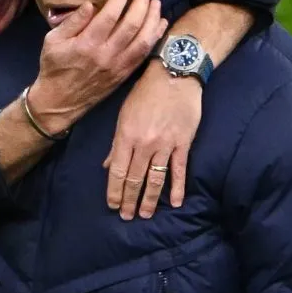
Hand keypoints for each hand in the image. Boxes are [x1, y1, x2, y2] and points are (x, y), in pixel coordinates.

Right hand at [27, 0, 167, 135]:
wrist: (60, 102)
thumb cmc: (54, 67)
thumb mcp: (52, 41)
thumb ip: (72, 22)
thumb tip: (91, 4)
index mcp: (86, 44)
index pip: (110, 15)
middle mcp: (106, 54)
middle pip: (131, 24)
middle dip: (141, 3)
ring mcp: (118, 66)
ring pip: (143, 39)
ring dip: (152, 18)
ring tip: (155, 2)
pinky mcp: (125, 74)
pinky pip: (145, 54)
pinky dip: (155, 37)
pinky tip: (160, 23)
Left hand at [104, 60, 201, 219]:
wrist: (174, 75)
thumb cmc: (145, 92)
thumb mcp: (124, 114)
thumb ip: (117, 143)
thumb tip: (108, 166)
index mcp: (126, 135)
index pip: (118, 171)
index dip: (115, 191)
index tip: (113, 206)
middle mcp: (144, 143)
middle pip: (135, 179)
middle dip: (129, 200)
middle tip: (127, 217)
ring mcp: (165, 144)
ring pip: (155, 179)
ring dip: (150, 199)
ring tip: (146, 215)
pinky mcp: (183, 143)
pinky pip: (179, 170)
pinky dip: (178, 187)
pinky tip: (176, 202)